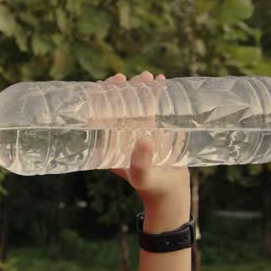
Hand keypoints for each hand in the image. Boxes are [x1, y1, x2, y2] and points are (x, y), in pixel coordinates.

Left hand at [104, 71, 190, 205]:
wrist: (171, 194)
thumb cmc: (152, 188)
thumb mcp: (143, 177)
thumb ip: (140, 163)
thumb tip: (143, 140)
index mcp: (108, 144)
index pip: (98, 115)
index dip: (100, 98)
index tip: (107, 85)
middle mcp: (119, 136)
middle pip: (115, 106)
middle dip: (120, 89)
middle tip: (129, 78)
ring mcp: (135, 131)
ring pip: (133, 103)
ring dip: (138, 88)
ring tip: (148, 76)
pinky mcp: (152, 130)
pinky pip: (150, 108)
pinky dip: (154, 94)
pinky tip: (161, 81)